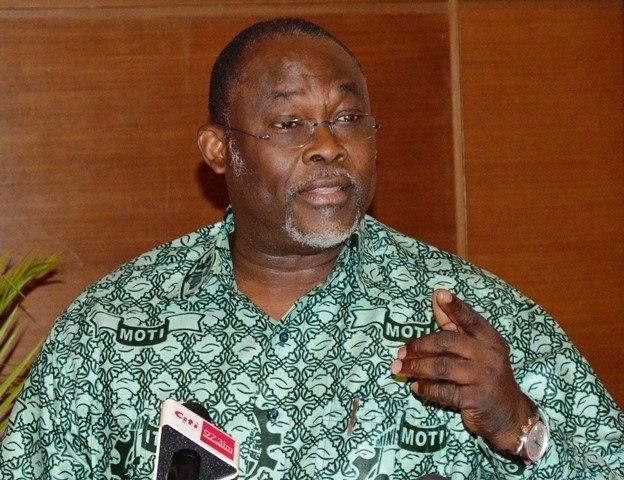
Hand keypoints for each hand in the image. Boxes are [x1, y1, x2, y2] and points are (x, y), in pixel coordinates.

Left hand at [390, 289, 534, 454]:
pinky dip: (426, 389)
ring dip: (416, 368)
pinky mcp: (476, 400)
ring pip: (442, 367)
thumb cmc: (486, 374)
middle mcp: (489, 355)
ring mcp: (483, 378)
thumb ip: (455, 323)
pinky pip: (444, 392)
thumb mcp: (477, 348)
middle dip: (420, 346)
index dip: (455, 307)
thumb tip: (436, 296)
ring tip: (400, 369)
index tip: (440, 294)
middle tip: (401, 352)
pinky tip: (416, 387)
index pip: (470, 319)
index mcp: (489, 339)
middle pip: (447, 343)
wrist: (509, 415)